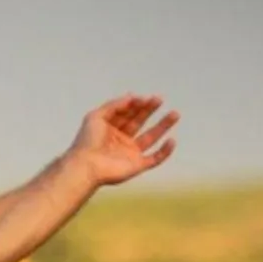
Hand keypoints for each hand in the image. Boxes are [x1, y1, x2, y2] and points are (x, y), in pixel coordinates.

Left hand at [64, 94, 178, 186]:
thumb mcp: (97, 116)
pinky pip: (155, 159)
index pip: (127, 113)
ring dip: (163, 125)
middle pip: (140, 121)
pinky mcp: (137, 166)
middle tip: (159, 99)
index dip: (136, 104)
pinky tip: (171, 140)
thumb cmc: (87, 141)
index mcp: (110, 128)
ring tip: (175, 114)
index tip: (144, 97)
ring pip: (151, 137)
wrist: (87, 165)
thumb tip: (132, 95)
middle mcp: (121, 140)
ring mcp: (130, 153)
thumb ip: (115, 105)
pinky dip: (165, 151)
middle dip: (150, 109)